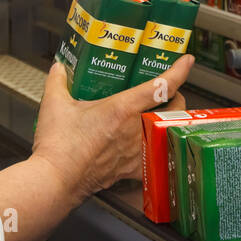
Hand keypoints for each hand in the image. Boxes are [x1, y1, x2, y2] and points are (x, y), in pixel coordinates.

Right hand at [31, 54, 194, 202]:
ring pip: (169, 132)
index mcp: (123, 108)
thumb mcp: (54, 104)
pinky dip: (158, 151)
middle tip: (169, 92)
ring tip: (161, 115)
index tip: (187, 60)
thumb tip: (58, 69)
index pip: (162, 86)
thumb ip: (58, 81)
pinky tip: (152, 148)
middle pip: (174, 110)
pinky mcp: (132, 170)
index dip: (179, 70)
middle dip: (177, 97)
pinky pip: (155, 159)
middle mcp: (136, 129)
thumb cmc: (58, 145)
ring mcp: (137, 151)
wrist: (55, 179)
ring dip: (169, 122)